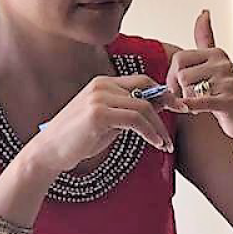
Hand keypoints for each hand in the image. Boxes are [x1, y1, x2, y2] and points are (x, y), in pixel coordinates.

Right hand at [26, 74, 174, 174]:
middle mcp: (101, 85)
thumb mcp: (111, 123)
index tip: (178, 106)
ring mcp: (99, 97)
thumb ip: (132, 112)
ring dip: (160, 126)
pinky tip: (157, 144)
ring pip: (143, 106)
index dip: (163, 92)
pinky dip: (151, 132)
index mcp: (103, 83)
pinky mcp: (98, 114)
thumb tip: (162, 104)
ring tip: (166, 144)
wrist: (49, 153)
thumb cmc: (79, 139)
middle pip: (146, 89)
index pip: (142, 81)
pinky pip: (136, 119)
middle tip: (183, 116)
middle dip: (168, 103)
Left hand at [166, 10, 232, 144]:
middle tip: (186, 98)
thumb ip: (206, 39)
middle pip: (181, 74)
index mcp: (217, 53)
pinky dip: (190, 106)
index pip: (179, 59)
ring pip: (187, 88)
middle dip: (178, 89)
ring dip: (187, 101)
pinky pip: (200, 101)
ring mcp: (228, 82)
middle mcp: (224, 64)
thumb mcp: (216, 63)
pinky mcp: (229, 100)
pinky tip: (188, 109)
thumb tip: (203, 12)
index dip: (172, 76)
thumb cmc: (227, 94)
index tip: (177, 88)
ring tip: (198, 105)